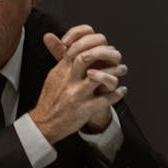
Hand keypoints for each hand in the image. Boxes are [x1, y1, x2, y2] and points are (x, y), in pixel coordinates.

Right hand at [29, 25, 127, 143]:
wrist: (45, 123)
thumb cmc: (50, 100)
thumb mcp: (53, 77)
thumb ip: (62, 61)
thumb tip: (68, 47)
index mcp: (61, 71)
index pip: (75, 49)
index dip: (90, 44)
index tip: (102, 46)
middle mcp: (69, 81)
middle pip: (85, 57)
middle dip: (102, 53)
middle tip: (114, 54)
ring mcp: (77, 95)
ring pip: (99, 77)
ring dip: (114, 72)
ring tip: (122, 69)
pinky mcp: (85, 109)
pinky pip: (105, 99)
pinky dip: (117, 94)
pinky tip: (121, 91)